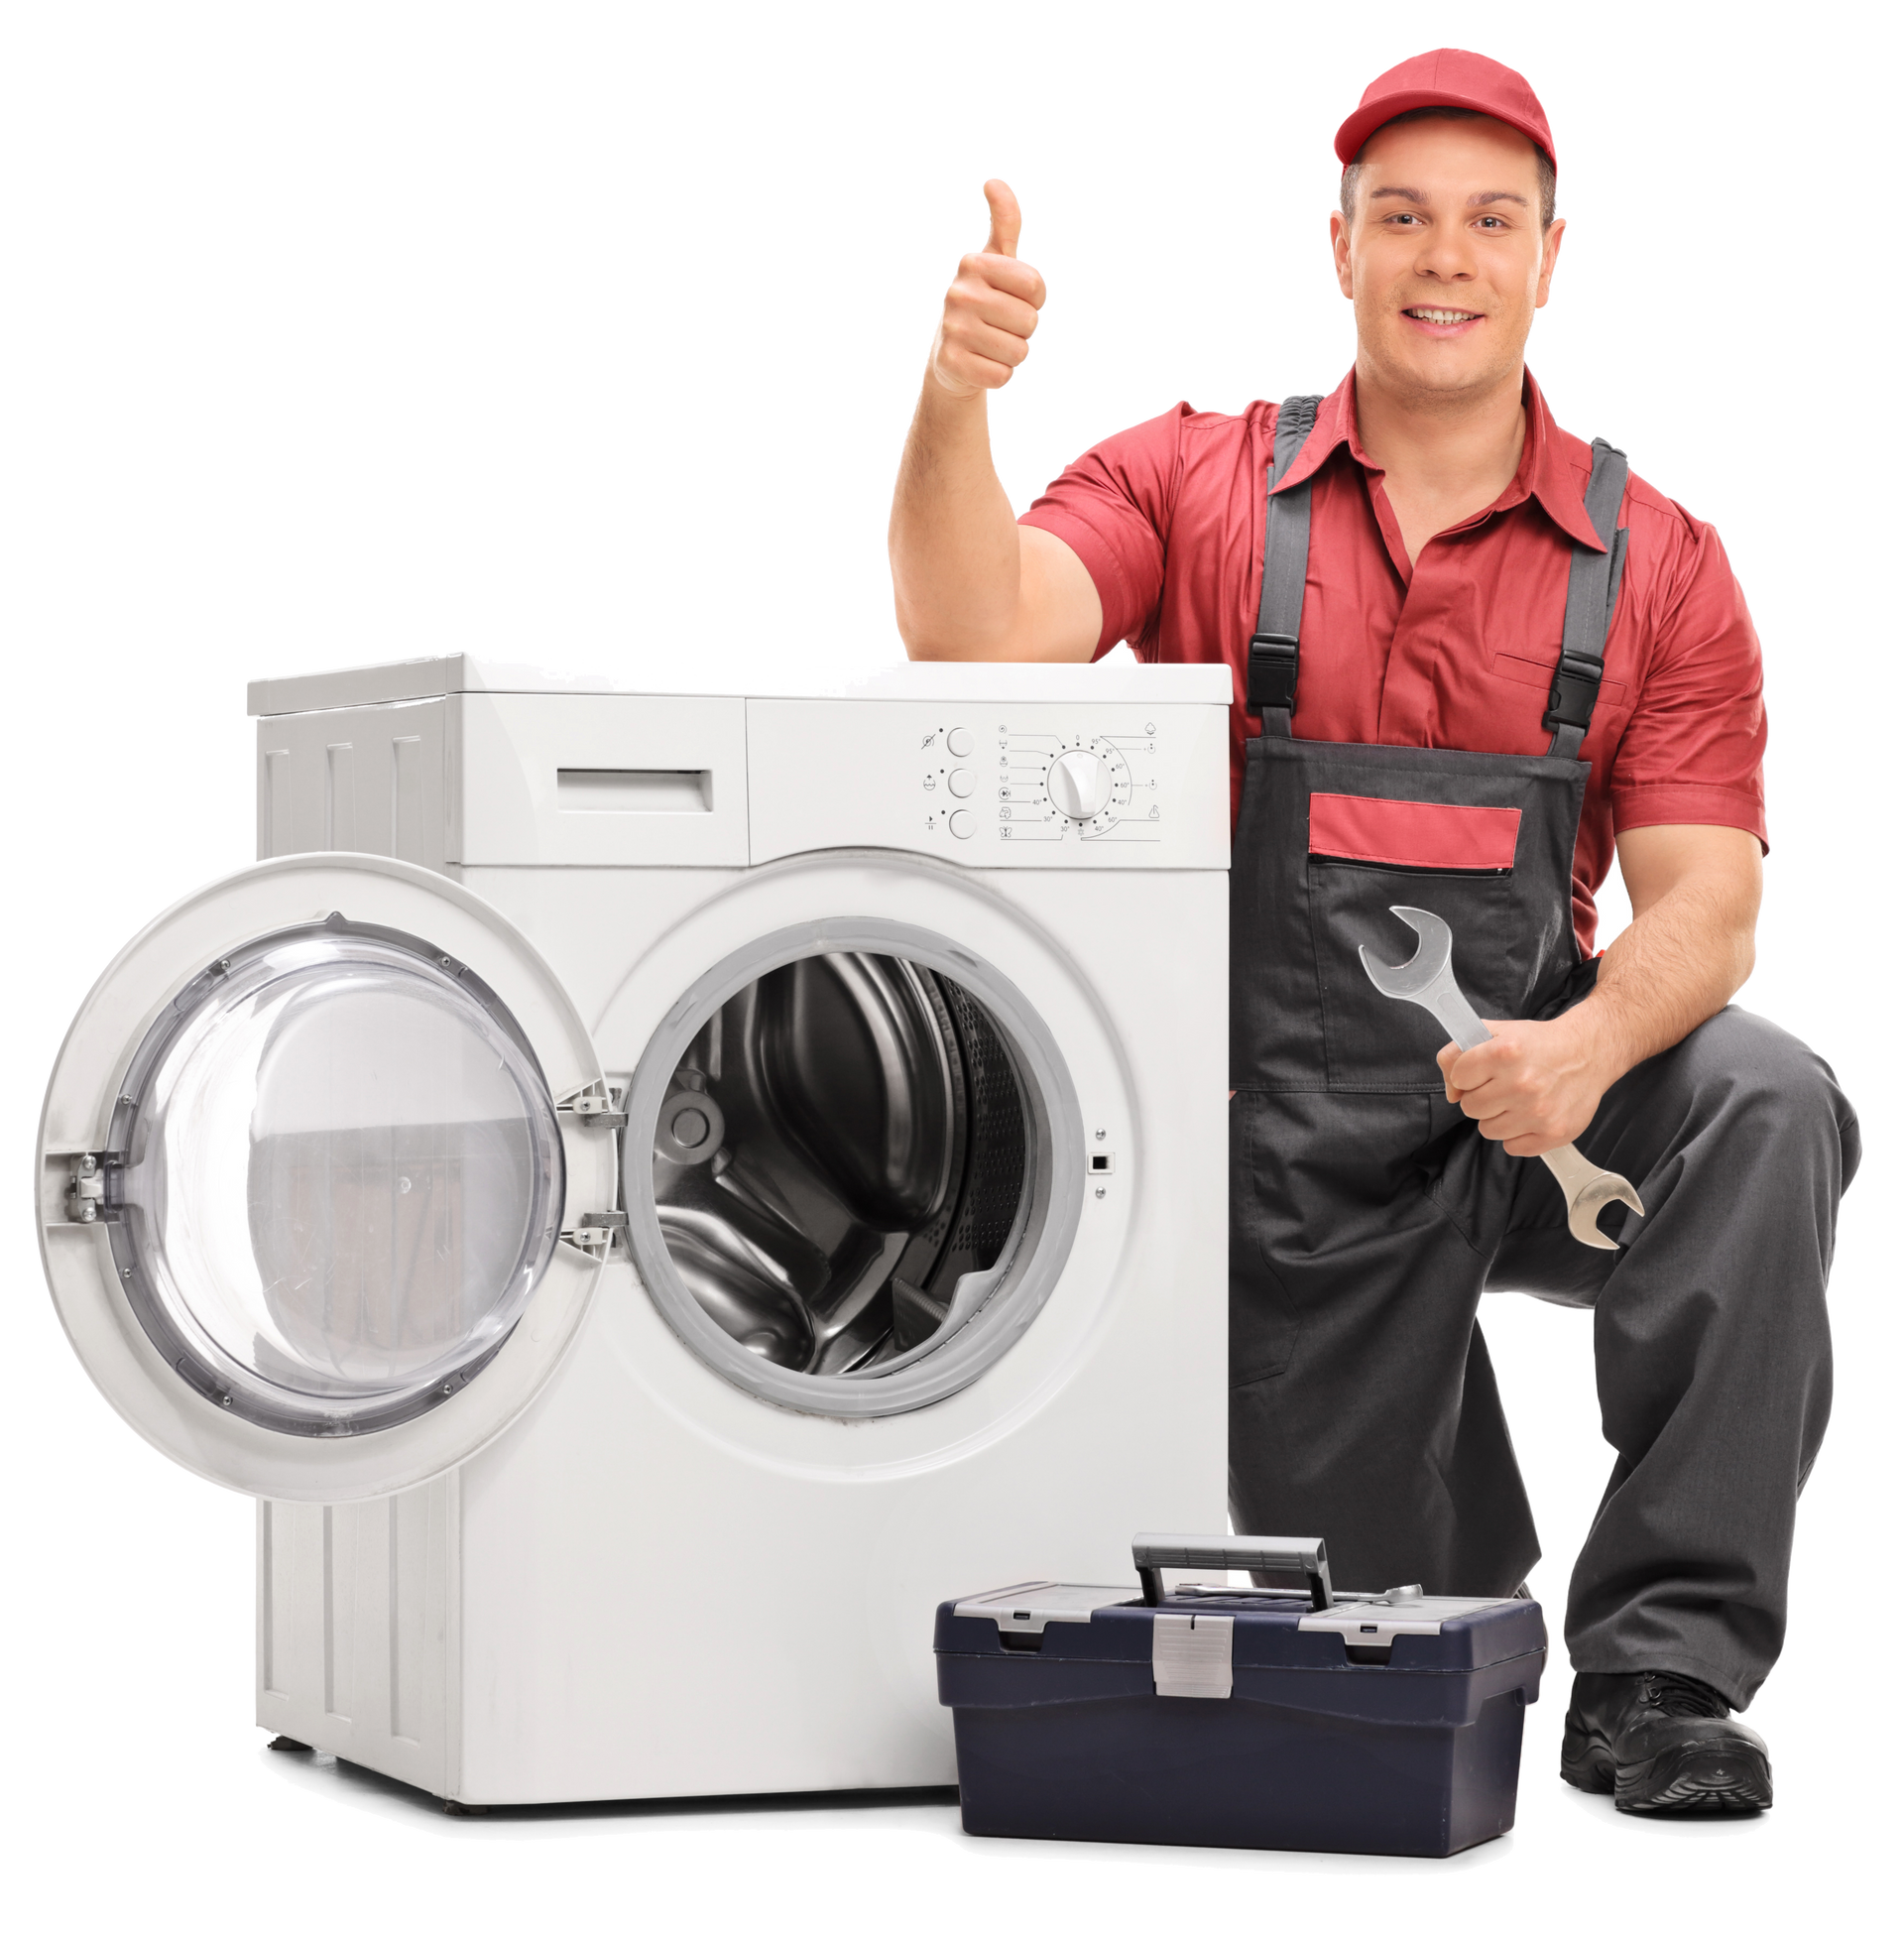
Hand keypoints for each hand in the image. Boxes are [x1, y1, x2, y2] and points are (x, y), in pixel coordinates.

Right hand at [926, 177, 1047, 398]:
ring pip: (1018, 351)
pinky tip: (982, 364)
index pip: (1036, 287)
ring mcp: (952, 329)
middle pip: (1029, 320)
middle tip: (999, 325)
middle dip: (1023, 329)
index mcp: (972, 263)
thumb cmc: (983, 300)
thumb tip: (993, 181)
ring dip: (1013, 353)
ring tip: (991, 344)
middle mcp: (957, 292)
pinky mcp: (951, 364)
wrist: (950, 356)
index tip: (1011, 298)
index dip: (1033, 300)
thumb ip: (1005, 221)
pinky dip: (1000, 375)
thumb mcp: (995, 259)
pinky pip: (1003, 376)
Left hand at [1436, 1013, 1612, 1156]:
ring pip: (1488, 1130)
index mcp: (1504, 1052)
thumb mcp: (1496, 1032)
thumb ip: (1458, 1053)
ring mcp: (1538, 1111)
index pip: (1458, 1077)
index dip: (1467, 1075)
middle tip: (1502, 1087)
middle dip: (1481, 1097)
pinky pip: (1512, 1147)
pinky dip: (1518, 1135)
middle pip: (1469, 1107)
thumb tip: (1451, 1092)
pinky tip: (1530, 1116)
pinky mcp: (1553, 1133)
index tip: (1482, 1071)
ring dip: (1498, 1118)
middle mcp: (1521, 1083)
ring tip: (1518, 1100)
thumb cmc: (1539, 1044)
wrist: (1588, 1053)